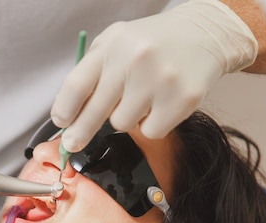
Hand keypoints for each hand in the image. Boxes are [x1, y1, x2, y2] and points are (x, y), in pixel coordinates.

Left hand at [51, 0, 257, 149]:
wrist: (204, 34)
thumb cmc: (152, 44)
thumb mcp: (117, 43)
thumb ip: (92, 71)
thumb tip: (68, 113)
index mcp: (113, 45)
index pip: (77, 84)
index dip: (65, 109)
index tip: (61, 123)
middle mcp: (135, 60)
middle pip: (95, 112)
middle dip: (80, 132)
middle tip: (72, 144)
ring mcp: (160, 80)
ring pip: (122, 124)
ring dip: (126, 118)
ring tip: (140, 98)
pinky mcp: (182, 99)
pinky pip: (150, 132)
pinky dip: (152, 125)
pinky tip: (159, 105)